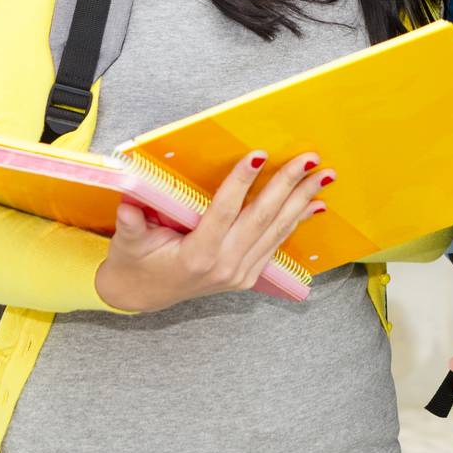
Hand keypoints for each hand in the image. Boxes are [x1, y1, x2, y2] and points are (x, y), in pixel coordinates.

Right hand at [93, 150, 330, 312]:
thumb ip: (130, 225)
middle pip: (261, 218)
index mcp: (196, 255)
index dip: (241, 182)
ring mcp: (240, 272)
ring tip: (324, 176)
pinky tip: (315, 203)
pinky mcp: (248, 275)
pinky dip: (297, 221)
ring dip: (302, 200)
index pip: (224, 211)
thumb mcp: (127, 244)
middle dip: (288, 185)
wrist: (142, 296)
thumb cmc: (135, 262)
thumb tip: (129, 205)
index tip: (259, 156)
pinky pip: (277, 243)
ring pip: (276, 230)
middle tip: (309, 159)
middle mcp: (225, 266)